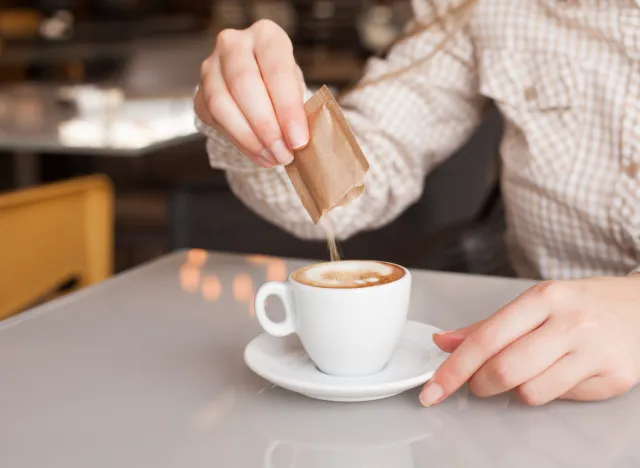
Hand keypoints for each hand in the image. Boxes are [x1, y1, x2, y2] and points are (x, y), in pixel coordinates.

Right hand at [195, 20, 307, 167]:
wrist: (258, 87)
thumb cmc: (283, 87)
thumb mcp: (298, 89)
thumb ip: (298, 110)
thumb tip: (298, 142)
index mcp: (266, 36)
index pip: (276, 69)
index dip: (288, 108)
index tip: (299, 140)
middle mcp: (233, 44)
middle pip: (244, 84)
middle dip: (267, 126)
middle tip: (284, 153)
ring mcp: (210, 68)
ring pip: (222, 105)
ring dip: (251, 139)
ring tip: (273, 157)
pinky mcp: (199, 95)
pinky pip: (215, 122)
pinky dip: (241, 143)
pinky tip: (260, 155)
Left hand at [421, 276, 639, 406]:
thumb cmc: (580, 305)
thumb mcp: (534, 303)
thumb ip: (486, 326)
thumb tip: (443, 342)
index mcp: (544, 298)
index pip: (486, 338)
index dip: (454, 369)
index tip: (432, 390)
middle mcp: (570, 322)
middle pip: (505, 370)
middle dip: (480, 384)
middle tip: (479, 382)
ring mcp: (594, 351)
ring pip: (531, 392)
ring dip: (516, 391)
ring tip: (529, 372)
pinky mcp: (614, 378)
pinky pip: (562, 398)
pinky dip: (549, 392)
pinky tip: (560, 373)